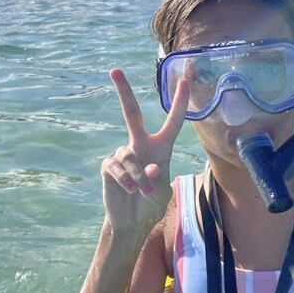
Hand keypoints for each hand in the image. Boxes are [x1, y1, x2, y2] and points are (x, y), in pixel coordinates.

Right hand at [100, 69, 187, 231]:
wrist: (132, 221)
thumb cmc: (151, 205)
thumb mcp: (162, 193)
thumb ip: (157, 179)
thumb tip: (149, 168)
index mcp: (161, 148)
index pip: (173, 121)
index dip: (180, 102)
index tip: (184, 80)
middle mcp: (141, 145)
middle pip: (132, 113)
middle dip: (124, 92)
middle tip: (114, 70)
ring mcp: (123, 154)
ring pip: (128, 155)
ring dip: (138, 176)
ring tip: (142, 192)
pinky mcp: (109, 166)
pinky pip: (116, 167)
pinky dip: (125, 179)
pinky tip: (129, 190)